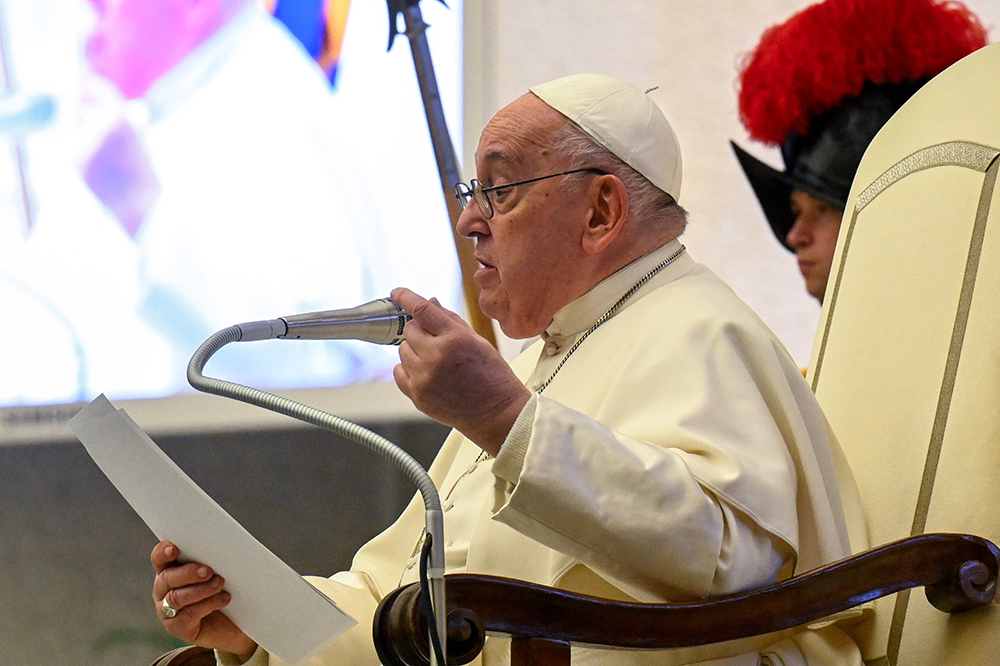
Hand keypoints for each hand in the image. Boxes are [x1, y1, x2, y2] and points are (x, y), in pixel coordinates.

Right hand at [152, 541, 256, 659]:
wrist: (233, 623)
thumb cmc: (223, 590)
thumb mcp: (216, 571)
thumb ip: (210, 560)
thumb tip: (220, 548)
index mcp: (170, 571)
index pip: (159, 559)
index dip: (163, 552)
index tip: (174, 548)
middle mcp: (164, 591)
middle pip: (166, 578)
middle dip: (188, 573)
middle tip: (208, 571)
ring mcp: (167, 611)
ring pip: (177, 597)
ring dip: (201, 589)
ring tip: (220, 583)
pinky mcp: (178, 627)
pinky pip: (189, 614)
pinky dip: (208, 604)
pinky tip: (224, 599)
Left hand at [391, 288, 530, 455]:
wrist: (496, 413)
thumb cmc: (492, 377)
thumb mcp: (478, 341)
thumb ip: (451, 320)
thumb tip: (431, 302)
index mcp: (455, 339)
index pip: (422, 310)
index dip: (406, 297)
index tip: (397, 293)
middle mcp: (436, 356)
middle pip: (409, 330)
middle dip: (419, 330)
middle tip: (434, 340)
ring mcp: (424, 377)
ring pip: (402, 351)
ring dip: (414, 350)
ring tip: (435, 361)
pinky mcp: (417, 395)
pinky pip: (398, 372)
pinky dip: (408, 369)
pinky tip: (426, 373)